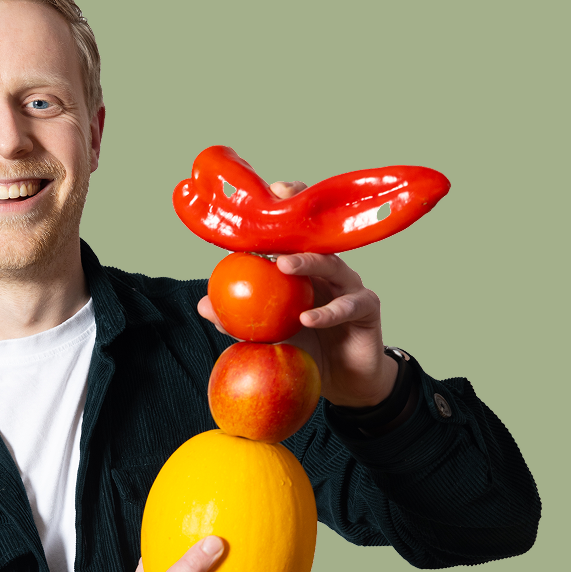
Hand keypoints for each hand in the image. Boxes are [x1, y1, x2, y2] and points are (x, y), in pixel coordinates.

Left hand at [197, 181, 398, 407]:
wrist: (342, 379)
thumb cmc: (304, 347)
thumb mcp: (268, 333)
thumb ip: (239, 319)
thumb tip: (202, 304)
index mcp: (304, 268)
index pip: (294, 232)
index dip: (286, 209)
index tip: (268, 192)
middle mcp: (328, 269)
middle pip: (314, 239)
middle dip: (296, 223)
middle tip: (271, 223)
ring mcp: (350, 285)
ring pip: (332, 265)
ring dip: (307, 263)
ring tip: (283, 266)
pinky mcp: (368, 308)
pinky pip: (348, 306)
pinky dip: (327, 312)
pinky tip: (308, 319)